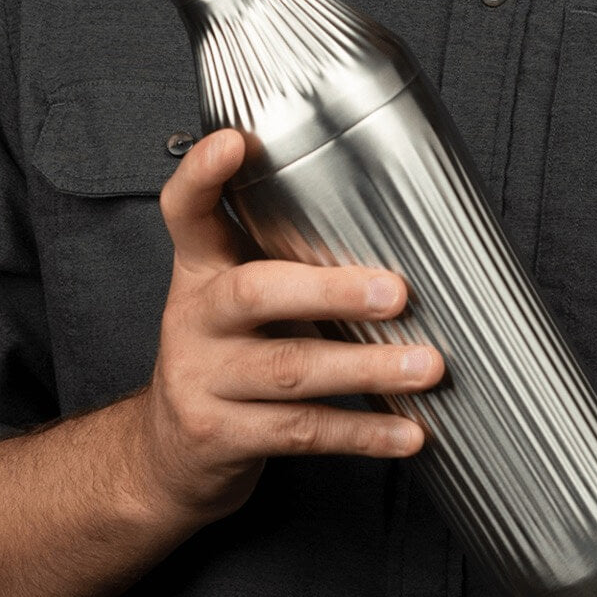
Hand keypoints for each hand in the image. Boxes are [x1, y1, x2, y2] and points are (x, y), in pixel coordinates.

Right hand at [128, 128, 441, 523]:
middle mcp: (194, 318)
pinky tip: (408, 432)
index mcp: (200, 270)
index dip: (202, 175)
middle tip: (397, 292)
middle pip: (255, 293)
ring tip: (426, 367)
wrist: (169, 454)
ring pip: (290, 370)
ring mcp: (201, 379)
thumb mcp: (239, 300)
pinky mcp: (220, 435)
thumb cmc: (232, 357)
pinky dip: (362, 433)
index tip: (235, 143)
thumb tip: (410, 235)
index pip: (185, 211)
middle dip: (331, 292)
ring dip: (366, 369)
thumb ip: (292, 263)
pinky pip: (301, 432)